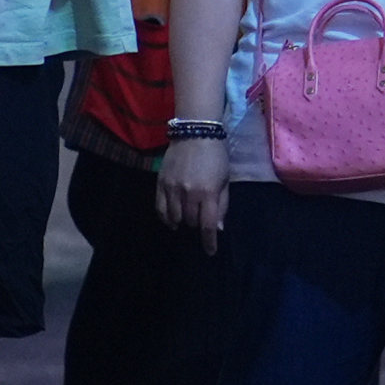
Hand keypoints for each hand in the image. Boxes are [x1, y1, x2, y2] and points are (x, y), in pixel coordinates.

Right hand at [156, 136, 232, 250]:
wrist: (195, 132)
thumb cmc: (216, 156)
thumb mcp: (225, 180)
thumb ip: (222, 205)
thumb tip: (217, 229)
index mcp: (208, 192)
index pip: (207, 225)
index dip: (209, 242)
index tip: (210, 252)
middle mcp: (189, 193)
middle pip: (190, 222)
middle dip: (196, 226)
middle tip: (200, 223)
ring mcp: (172, 188)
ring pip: (174, 217)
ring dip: (182, 222)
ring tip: (186, 220)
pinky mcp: (160, 182)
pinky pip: (159, 208)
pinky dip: (165, 217)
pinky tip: (171, 220)